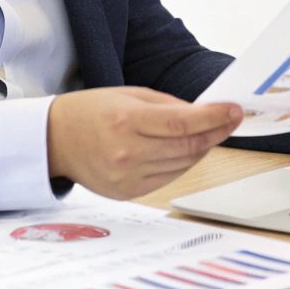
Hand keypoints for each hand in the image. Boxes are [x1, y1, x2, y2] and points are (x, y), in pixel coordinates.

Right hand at [47, 87, 242, 199]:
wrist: (55, 140)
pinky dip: (183, 164)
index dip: (214, 118)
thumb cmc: (92, 111)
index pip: (182, 123)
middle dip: (216, 132)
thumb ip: (168, 105)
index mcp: (126, 122)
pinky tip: (186, 150)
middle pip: (187, 147)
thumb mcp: (129, 95)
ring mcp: (126, 177)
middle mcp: (126, 153)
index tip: (234, 111)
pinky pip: (168, 178)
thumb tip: (205, 113)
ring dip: (202, 148)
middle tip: (231, 120)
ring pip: (182, 165)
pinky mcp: (127, 193)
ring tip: (210, 133)